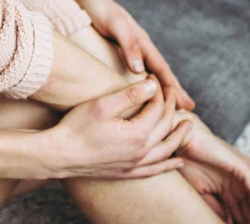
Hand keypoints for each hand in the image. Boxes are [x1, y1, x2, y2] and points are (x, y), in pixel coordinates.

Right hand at [45, 78, 192, 179]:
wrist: (60, 154)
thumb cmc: (77, 127)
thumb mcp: (103, 105)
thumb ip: (130, 95)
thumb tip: (153, 85)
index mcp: (137, 133)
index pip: (157, 108)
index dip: (158, 90)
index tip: (154, 78)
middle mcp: (141, 151)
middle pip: (165, 126)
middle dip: (170, 106)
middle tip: (171, 91)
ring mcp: (135, 164)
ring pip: (167, 150)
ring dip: (179, 136)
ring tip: (189, 126)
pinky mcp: (127, 172)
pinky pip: (155, 170)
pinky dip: (169, 165)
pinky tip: (177, 162)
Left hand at [77, 0, 194, 109]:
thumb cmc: (99, 10)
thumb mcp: (115, 25)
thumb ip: (128, 45)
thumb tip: (140, 70)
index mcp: (141, 41)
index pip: (161, 69)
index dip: (172, 87)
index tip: (184, 105)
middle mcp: (138, 46)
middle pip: (160, 72)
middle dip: (173, 90)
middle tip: (188, 109)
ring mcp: (128, 48)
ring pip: (149, 72)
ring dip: (160, 88)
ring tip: (168, 104)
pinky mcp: (116, 50)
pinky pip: (134, 70)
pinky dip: (141, 82)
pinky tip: (140, 91)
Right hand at [176, 113, 249, 223]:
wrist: (185, 142)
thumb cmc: (187, 164)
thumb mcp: (200, 191)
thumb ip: (213, 205)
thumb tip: (226, 221)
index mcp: (222, 188)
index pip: (235, 209)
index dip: (239, 221)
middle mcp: (233, 182)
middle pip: (247, 205)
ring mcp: (238, 174)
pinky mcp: (241, 167)